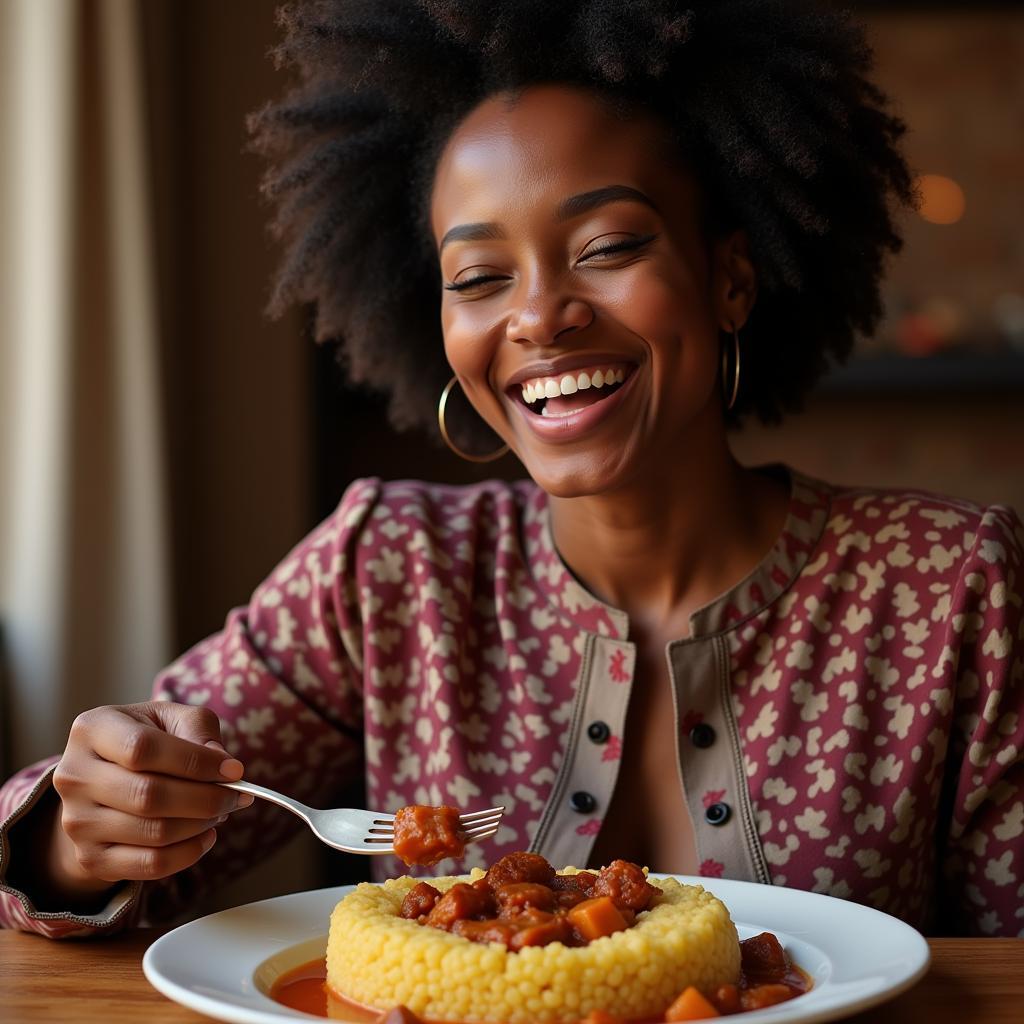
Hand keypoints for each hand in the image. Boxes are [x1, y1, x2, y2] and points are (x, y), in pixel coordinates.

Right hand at [49, 702, 252, 891]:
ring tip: (220, 811)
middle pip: (148, 795)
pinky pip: (149, 865)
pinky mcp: (90, 858)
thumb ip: (198, 729)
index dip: (195, 762)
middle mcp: (74, 776)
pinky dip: (189, 853)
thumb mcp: (169, 719)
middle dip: (206, 798)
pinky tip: (205, 835)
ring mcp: (77, 821)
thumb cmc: (147, 740)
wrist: (104, 780)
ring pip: (153, 832)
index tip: (234, 770)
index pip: (144, 749)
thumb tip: (223, 765)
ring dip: (200, 824)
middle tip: (236, 796)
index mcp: (93, 730)